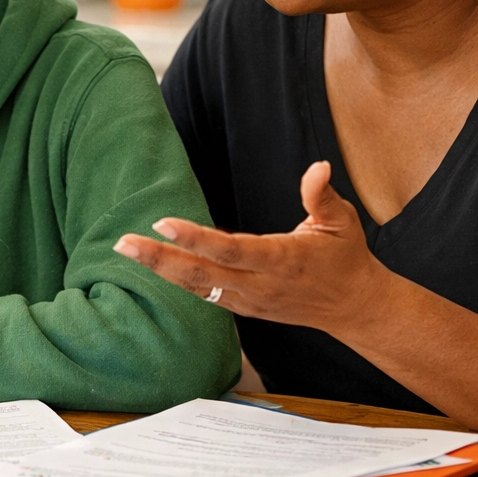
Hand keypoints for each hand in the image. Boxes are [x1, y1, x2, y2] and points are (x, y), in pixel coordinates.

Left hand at [113, 161, 389, 334]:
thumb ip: (322, 196)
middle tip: (123, 243)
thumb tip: (318, 167)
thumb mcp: (342, 222)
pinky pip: (205, 295)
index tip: (163, 222)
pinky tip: (151, 265)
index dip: (196, 238)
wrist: (354, 307)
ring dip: (160, 269)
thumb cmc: (346, 257)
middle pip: (202, 274)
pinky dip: (177, 281)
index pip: (231, 250)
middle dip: (160, 258)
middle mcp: (261, 285)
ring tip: (126, 250)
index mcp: (283, 260)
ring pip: (198, 288)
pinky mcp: (245, 309)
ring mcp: (250, 301)